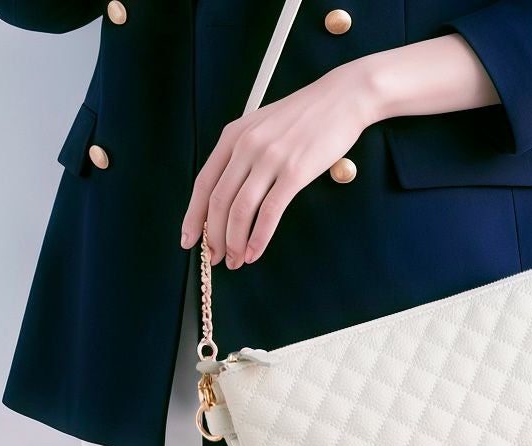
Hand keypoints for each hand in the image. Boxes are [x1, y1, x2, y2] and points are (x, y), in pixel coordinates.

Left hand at [180, 61, 377, 268]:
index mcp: (233, 136)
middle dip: (213, 237)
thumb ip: (244, 153)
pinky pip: (269, 211)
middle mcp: (246, 146)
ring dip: (235, 241)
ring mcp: (269, 158)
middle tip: (215, 259)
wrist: (342, 98)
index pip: (203, 183)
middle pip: (218, 201)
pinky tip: (256, 252)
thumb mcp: (263, 126)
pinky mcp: (294, 172)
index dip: (193, 216)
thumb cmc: (306, 117)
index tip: (189, 239)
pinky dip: (259, 237)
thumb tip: (232, 192)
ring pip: (240, 209)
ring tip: (236, 260)